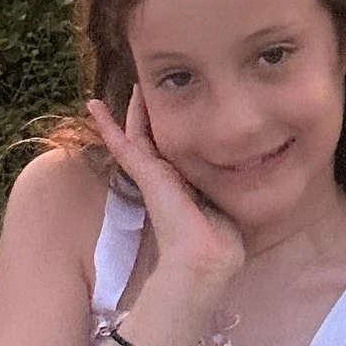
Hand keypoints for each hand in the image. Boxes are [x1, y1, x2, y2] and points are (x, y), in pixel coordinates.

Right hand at [87, 86, 245, 301]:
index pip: (173, 151)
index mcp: (183, 184)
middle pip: (153, 138)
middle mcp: (165, 177)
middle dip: (151, 115)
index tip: (172, 112)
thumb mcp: (228, 205)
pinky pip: (122, 143)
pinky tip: (93, 105)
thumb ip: (229, 191)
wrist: (206, 258)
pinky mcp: (145, 174)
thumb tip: (252, 177)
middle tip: (146, 89)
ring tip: (133, 87)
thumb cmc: (221, 240)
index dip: (170, 132)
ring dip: (134, 111)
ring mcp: (152, 175)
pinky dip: (107, 125)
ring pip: (138, 135)